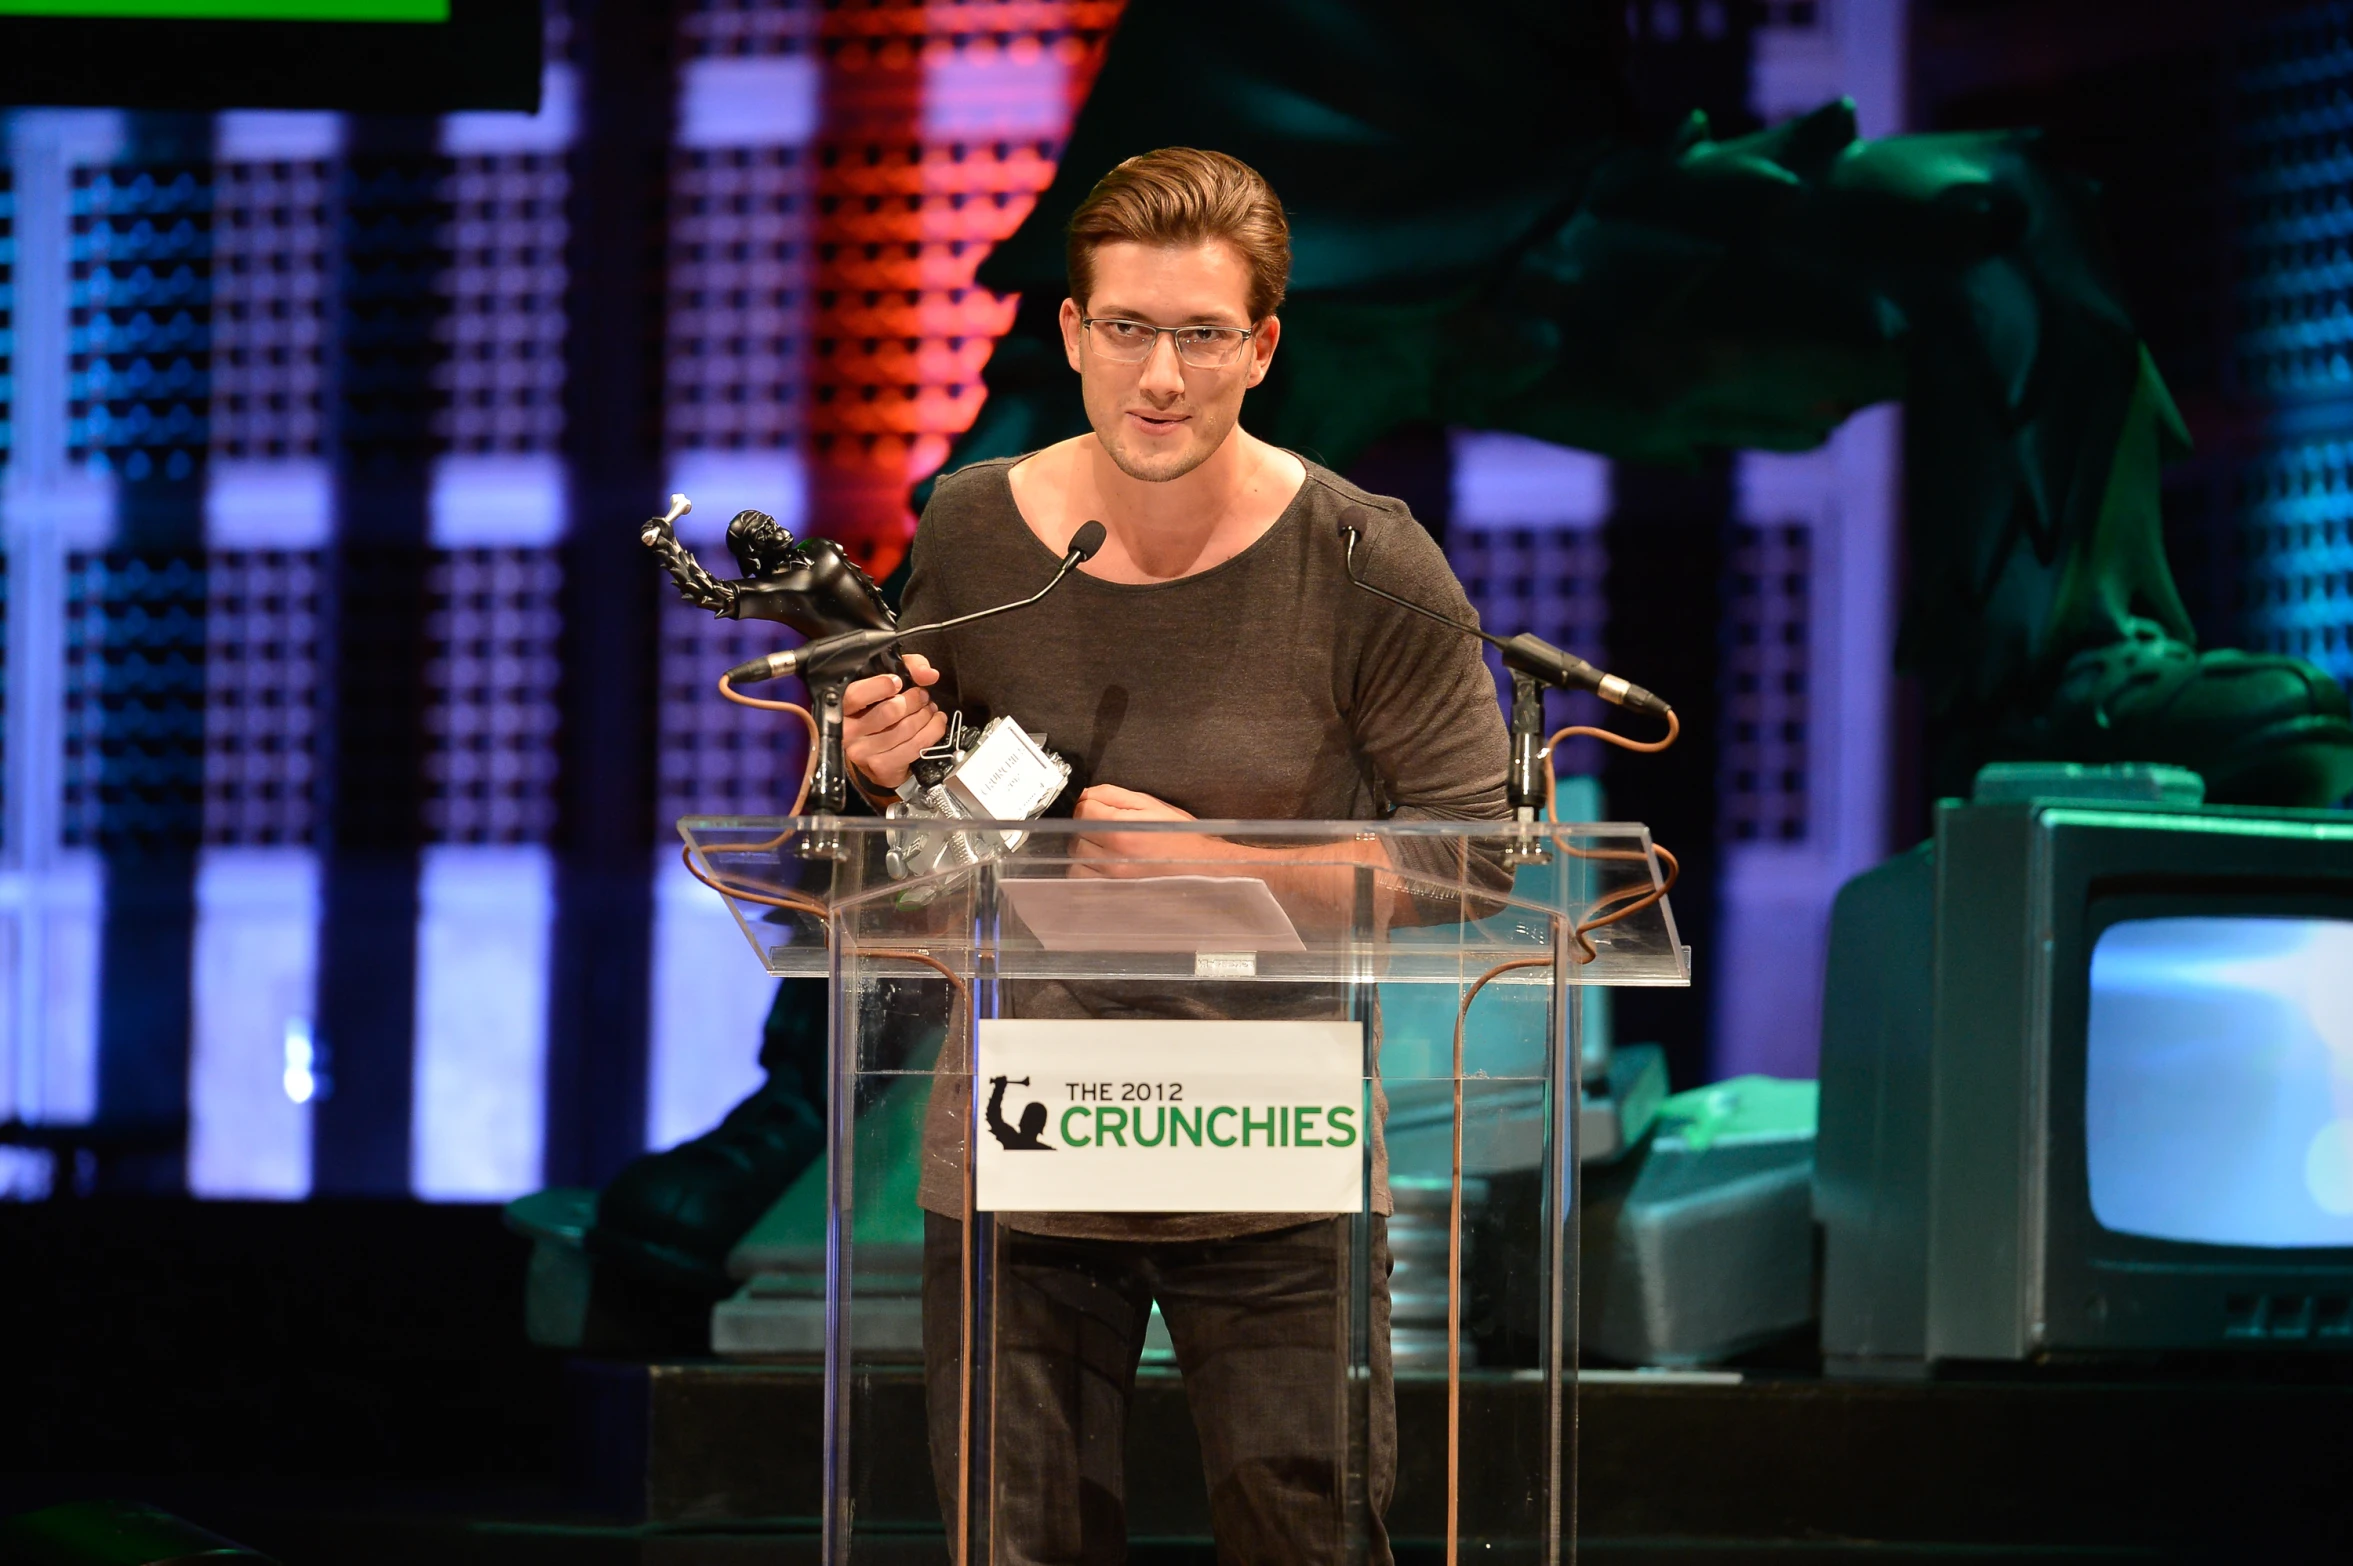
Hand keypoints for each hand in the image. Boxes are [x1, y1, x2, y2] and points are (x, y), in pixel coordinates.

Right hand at [843, 653, 945, 789]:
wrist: (874, 754)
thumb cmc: (878, 711)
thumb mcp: (886, 681)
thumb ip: (907, 667)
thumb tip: (928, 674)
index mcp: (842, 707)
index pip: (855, 695)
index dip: (881, 686)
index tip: (898, 682)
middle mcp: (848, 731)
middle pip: (889, 711)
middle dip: (914, 699)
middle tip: (923, 695)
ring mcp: (863, 752)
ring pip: (906, 728)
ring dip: (926, 715)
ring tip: (929, 709)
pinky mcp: (881, 766)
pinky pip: (916, 746)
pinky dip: (933, 731)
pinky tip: (935, 723)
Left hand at [1072, 784, 1197, 870]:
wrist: (1196, 861)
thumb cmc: (1176, 831)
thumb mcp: (1146, 802)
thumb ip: (1110, 794)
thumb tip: (1083, 794)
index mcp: (1120, 829)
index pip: (1080, 810)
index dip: (1087, 802)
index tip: (1097, 804)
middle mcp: (1111, 854)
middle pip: (1074, 832)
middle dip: (1084, 823)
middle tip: (1102, 821)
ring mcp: (1109, 874)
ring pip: (1075, 854)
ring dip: (1083, 844)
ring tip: (1102, 840)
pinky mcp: (1111, 886)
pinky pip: (1080, 875)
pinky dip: (1084, 865)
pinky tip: (1100, 858)